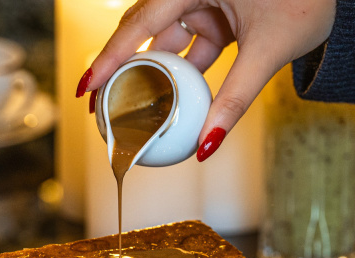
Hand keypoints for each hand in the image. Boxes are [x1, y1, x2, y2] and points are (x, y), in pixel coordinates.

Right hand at [79, 0, 335, 159]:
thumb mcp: (268, 51)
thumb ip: (235, 99)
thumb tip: (207, 147)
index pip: (141, 22)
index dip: (109, 58)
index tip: (86, 88)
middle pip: (143, 29)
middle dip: (121, 68)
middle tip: (99, 105)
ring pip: (165, 37)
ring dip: (153, 72)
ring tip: (132, 107)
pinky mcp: (216, 9)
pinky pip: (188, 40)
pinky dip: (181, 68)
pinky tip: (171, 96)